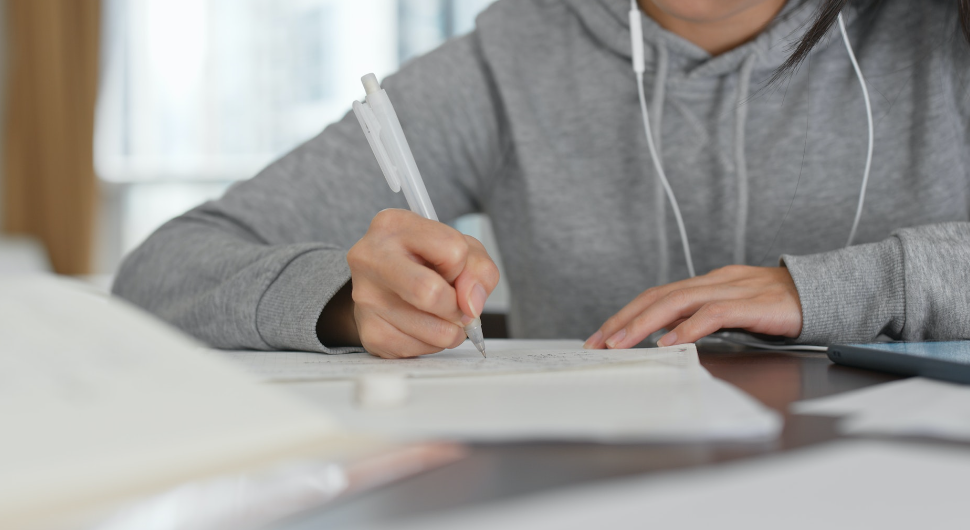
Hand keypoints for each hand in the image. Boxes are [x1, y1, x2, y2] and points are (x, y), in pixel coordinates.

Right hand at [339, 209, 498, 358]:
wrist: (385, 288)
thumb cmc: (426, 263)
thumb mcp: (461, 250)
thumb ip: (479, 269)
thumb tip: (471, 305)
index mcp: (394, 224)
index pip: (453, 251)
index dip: (462, 267)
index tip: (451, 270)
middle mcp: (371, 257)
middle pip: (431, 293)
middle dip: (457, 307)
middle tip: (457, 306)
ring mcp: (365, 298)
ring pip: (435, 331)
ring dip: (450, 330)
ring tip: (438, 315)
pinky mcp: (369, 333)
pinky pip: (421, 350)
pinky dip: (433, 344)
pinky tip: (421, 326)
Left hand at [584, 265, 801, 348]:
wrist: (828, 293)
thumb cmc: (780, 308)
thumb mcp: (734, 313)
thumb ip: (702, 320)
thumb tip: (669, 337)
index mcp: (707, 284)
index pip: (656, 295)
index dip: (626, 314)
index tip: (601, 336)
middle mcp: (714, 282)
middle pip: (658, 296)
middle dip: (624, 320)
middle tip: (599, 342)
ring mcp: (732, 289)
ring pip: (677, 301)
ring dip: (644, 324)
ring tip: (622, 343)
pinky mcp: (753, 304)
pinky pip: (714, 313)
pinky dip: (689, 327)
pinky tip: (671, 342)